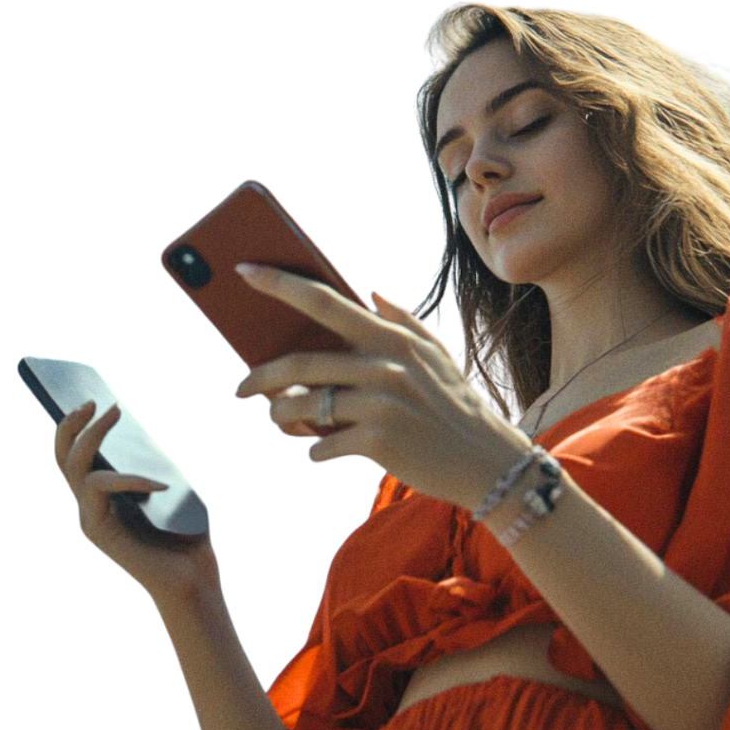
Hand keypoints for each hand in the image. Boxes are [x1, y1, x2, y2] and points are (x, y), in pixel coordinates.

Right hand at [54, 401, 222, 605]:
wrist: (193, 576)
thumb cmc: (188, 532)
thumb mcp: (176, 488)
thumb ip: (158, 464)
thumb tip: (153, 432)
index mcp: (107, 496)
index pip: (80, 458)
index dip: (80, 428)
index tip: (92, 398)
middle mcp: (91, 506)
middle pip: (64, 458)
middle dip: (72, 425)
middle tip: (91, 401)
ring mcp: (91, 518)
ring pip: (75, 468)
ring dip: (93, 435)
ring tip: (115, 413)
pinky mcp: (98, 531)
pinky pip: (101, 489)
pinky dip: (130, 478)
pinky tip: (160, 481)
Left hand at [233, 266, 531, 510]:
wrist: (487, 460)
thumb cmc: (458, 408)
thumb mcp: (439, 356)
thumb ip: (404, 322)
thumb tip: (371, 294)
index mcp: (393, 338)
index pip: (325, 301)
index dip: (280, 283)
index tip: (243, 269)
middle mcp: (385, 365)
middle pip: (302, 362)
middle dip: (261, 375)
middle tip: (241, 387)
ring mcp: (381, 403)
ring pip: (307, 405)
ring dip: (282, 417)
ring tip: (280, 423)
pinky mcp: (379, 440)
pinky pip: (325, 444)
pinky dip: (315, 451)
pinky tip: (320, 452)